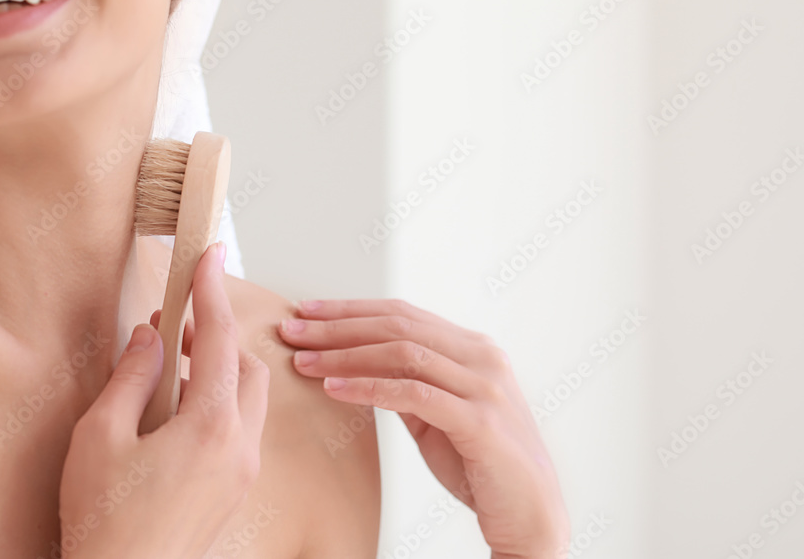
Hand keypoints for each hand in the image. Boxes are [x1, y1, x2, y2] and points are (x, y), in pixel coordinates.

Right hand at [58, 242, 269, 558]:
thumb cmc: (106, 522)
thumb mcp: (101, 437)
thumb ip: (131, 378)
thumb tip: (150, 338)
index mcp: (211, 425)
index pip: (220, 339)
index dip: (212, 291)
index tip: (210, 256)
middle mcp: (240, 446)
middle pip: (247, 367)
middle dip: (217, 336)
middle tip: (175, 327)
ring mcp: (242, 471)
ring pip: (248, 398)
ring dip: (219, 370)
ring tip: (171, 367)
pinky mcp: (235, 490)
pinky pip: (241, 428)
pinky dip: (220, 402)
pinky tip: (179, 410)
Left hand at [279, 299, 569, 558]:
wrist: (532, 515)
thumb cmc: (483, 465)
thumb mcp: (439, 416)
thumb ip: (410, 385)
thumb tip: (359, 365)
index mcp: (473, 349)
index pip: (403, 314)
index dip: (351, 309)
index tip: (307, 311)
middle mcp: (482, 357)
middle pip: (398, 326)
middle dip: (338, 326)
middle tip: (293, 330)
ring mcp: (484, 387)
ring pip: (404, 353)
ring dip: (346, 355)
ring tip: (305, 361)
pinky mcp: (480, 422)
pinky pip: (414, 394)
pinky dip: (370, 388)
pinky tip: (335, 389)